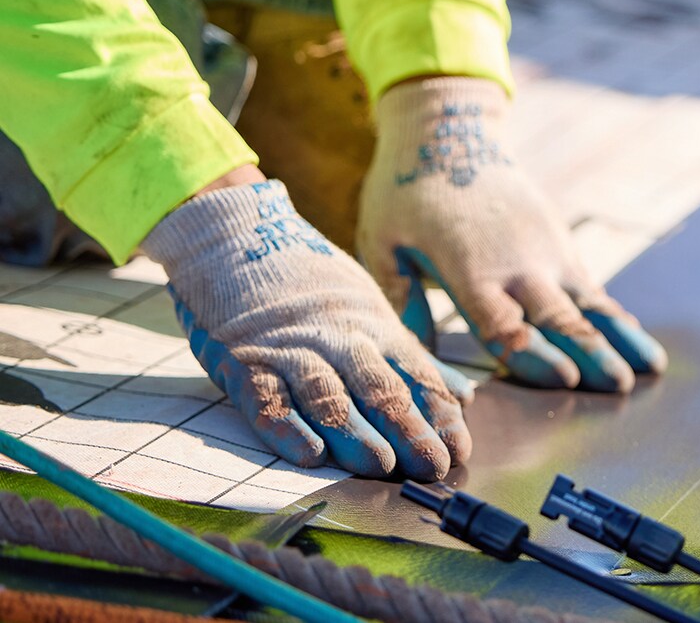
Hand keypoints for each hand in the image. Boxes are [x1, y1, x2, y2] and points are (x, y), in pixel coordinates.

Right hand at [143, 172, 472, 479]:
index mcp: (375, 327)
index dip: (439, 416)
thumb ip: (412, 359)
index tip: (459, 451)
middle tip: (432, 467)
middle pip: (379, 389)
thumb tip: (463, 397)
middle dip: (409, 432)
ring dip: (355, 435)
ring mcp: (289, 349)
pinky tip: (310, 455)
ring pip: (328, 396)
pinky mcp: (241, 359)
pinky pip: (267, 399)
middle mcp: (337, 338)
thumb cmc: (308, 282)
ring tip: (381, 467)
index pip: (417, 376)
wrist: (233, 235)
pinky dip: (287, 428)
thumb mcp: (369, 309)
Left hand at [357, 77, 664, 392]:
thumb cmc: (407, 196)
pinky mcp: (562, 246)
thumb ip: (401, 303)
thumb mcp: (383, 245)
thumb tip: (416, 365)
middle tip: (619, 387)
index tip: (565, 379)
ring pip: (590, 305)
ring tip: (651, 370)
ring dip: (620, 340)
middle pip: (560, 318)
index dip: (535, 355)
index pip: (505, 323)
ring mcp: (548, 253)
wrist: (451, 133)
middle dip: (592, 354)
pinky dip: (618, 320)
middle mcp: (519, 264)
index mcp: (470, 270)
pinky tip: (642, 346)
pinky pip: (595, 291)